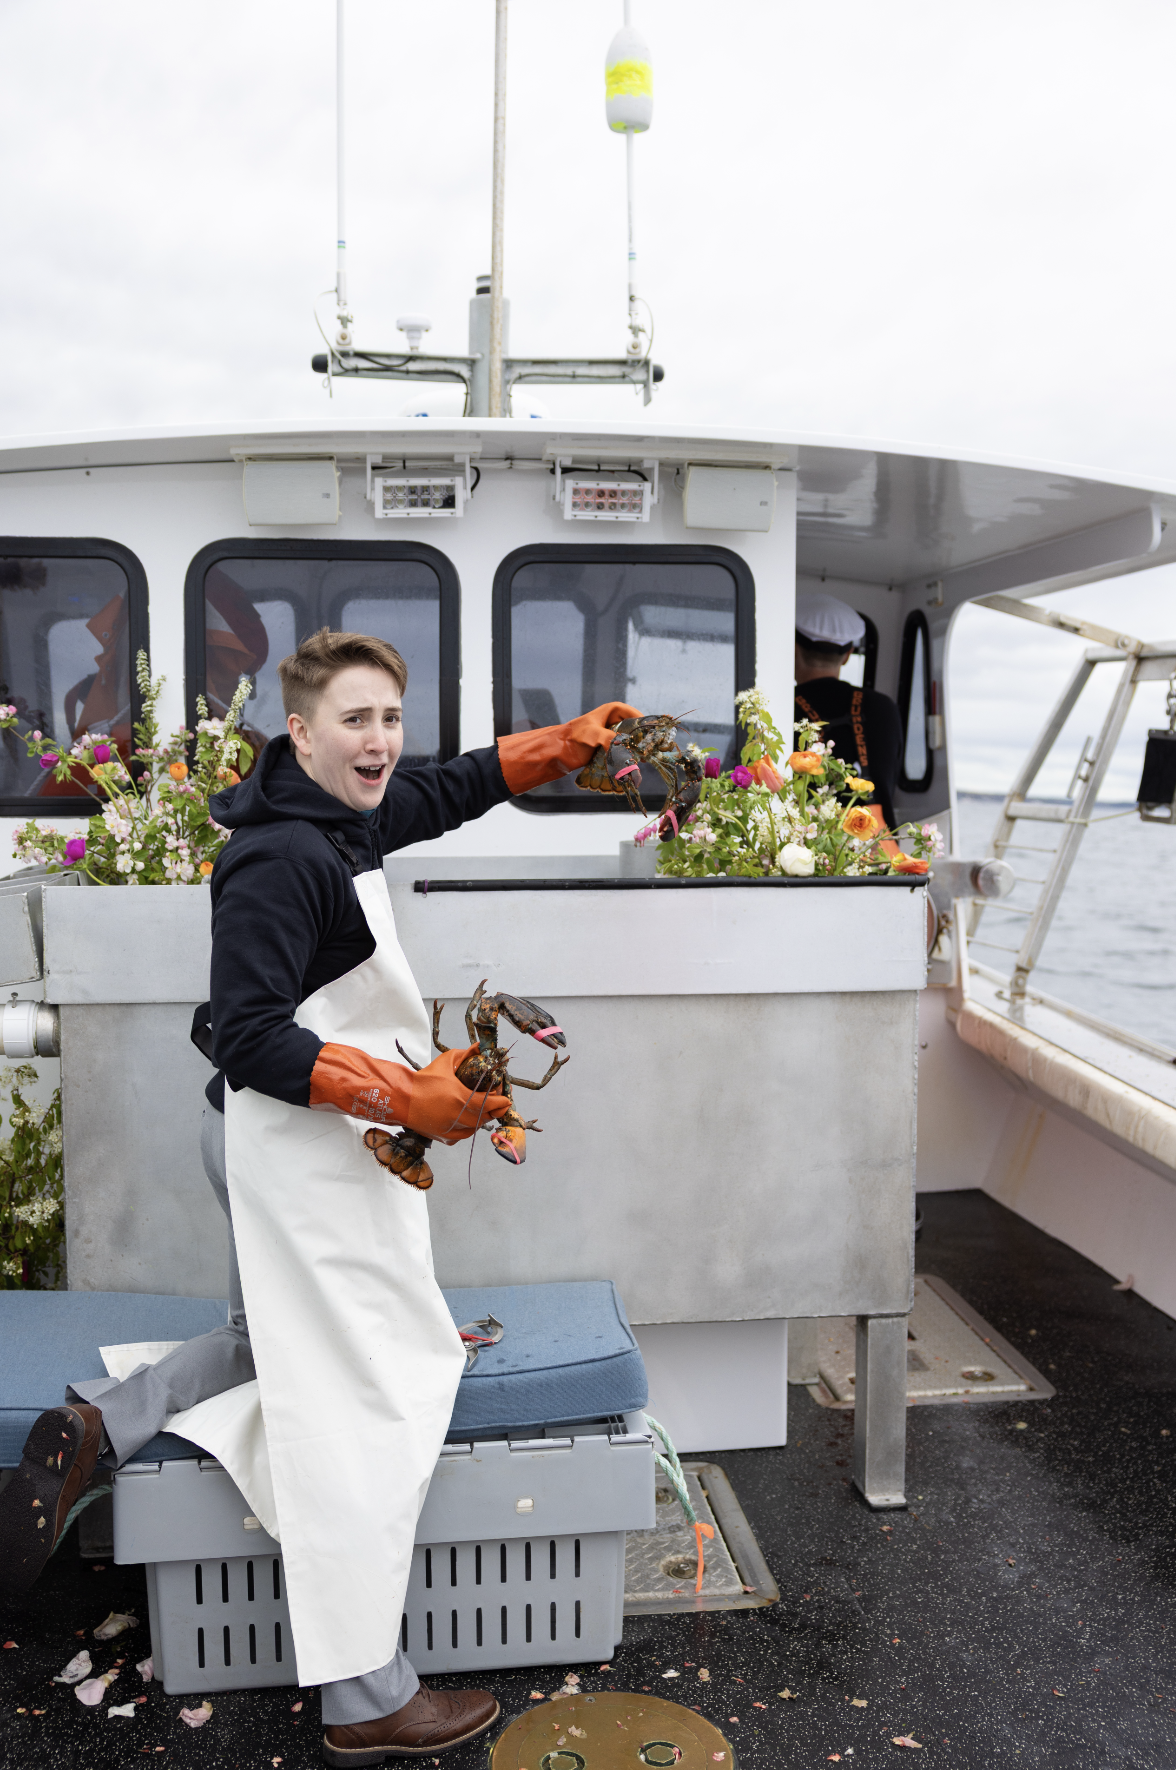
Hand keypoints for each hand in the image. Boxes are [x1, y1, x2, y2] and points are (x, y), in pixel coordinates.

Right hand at [405, 1047, 509, 1143]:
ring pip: (476, 1128)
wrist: (401, 1099)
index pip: (490, 1103)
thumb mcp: (446, 1061)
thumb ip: (466, 1054)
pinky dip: (468, 1127)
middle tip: (494, 1100)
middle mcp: (458, 1117)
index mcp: (460, 1098)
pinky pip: (464, 1135)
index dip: (501, 1101)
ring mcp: (451, 1130)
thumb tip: (481, 1047)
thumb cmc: (424, 1080)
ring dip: (481, 1118)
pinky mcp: (444, 1137)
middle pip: (486, 1117)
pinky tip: (466, 1117)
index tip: (505, 1098)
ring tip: (480, 1108)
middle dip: (493, 1109)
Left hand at [497, 701, 641, 794]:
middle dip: (642, 747)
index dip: (648, 728)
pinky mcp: (609, 752)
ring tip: (637, 769)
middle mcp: (616, 723)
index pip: (639, 717)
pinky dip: (626, 765)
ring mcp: (614, 738)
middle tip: (646, 759)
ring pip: (632, 748)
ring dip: (634, 759)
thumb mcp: (592, 735)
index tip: (655, 741)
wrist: (554, 753)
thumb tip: (627, 756)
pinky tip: (628, 773)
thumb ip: (611, 741)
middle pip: (638, 734)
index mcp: (615, 711)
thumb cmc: (570, 738)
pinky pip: (623, 757)